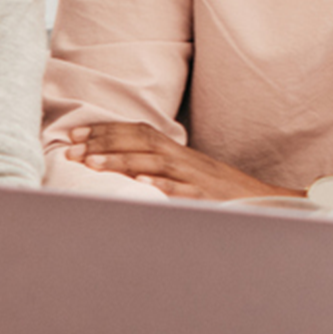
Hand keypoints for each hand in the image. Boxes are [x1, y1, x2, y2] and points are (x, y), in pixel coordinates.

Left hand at [58, 121, 298, 201]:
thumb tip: (118, 170)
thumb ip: (155, 169)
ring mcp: (194, 177)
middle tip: (71, 150)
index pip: (136, 132)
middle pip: (140, 141)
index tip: (73, 136)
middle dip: (103, 143)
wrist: (261, 202)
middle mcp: (183, 159)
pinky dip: (161, 186)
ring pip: (154, 163)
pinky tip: (140, 184)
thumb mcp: (185, 176)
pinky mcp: (206, 197)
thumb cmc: (218, 192)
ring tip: (93, 164)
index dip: (104, 131)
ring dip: (121, 161)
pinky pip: (182, 190)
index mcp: (176, 152)